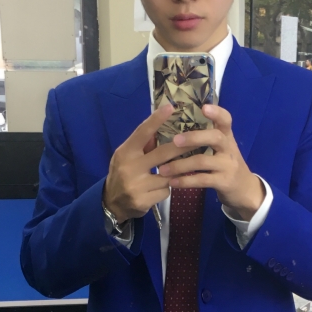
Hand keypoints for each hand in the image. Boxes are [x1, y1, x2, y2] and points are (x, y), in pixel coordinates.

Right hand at [103, 105, 173, 223]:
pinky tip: (156, 191)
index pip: (142, 133)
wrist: (111, 204)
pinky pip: (165, 192)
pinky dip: (165, 190)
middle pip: (163, 154)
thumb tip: (159, 128)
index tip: (170, 107)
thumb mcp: (126, 156)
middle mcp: (130, 167)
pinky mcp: (143, 201)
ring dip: (173, 174)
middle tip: (200, 140)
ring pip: (168, 176)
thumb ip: (142, 145)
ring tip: (171, 173)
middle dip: (183, 147)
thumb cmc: (122, 174)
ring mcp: (137, 186)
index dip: (156, 120)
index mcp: (125, 152)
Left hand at [151, 104, 264, 221]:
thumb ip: (205, 139)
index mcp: (227, 137)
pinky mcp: (224, 182)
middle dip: (193, 137)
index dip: (217, 112)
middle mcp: (229, 148)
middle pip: (214, 137)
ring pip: (203, 161)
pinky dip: (185, 181)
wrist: (244, 189)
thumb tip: (175, 128)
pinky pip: (202, 180)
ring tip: (163, 169)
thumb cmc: (225, 164)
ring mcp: (228, 165)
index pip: (226, 120)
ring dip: (180, 165)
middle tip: (175, 140)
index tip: (204, 107)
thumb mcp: (221, 149)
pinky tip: (173, 182)